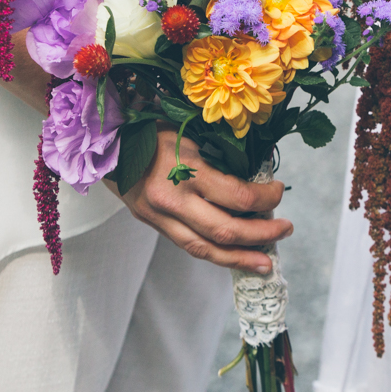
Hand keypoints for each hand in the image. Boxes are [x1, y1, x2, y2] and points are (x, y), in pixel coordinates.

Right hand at [117, 128, 289, 273]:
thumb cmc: (151, 128)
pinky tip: (235, 256)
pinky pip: (189, 245)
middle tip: (285, 231)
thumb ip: (219, 155)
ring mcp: (159, 217)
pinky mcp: (153, 225)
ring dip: (239, 259)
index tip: (278, 191)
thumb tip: (257, 173)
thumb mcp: (189, 131)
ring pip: (205, 249)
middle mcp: (172, 199)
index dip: (266, 198)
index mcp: (184, 169)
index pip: (237, 196)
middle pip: (225, 231)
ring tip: (265, 263)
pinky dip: (215, 253)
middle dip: (261, 236)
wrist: (104, 141)